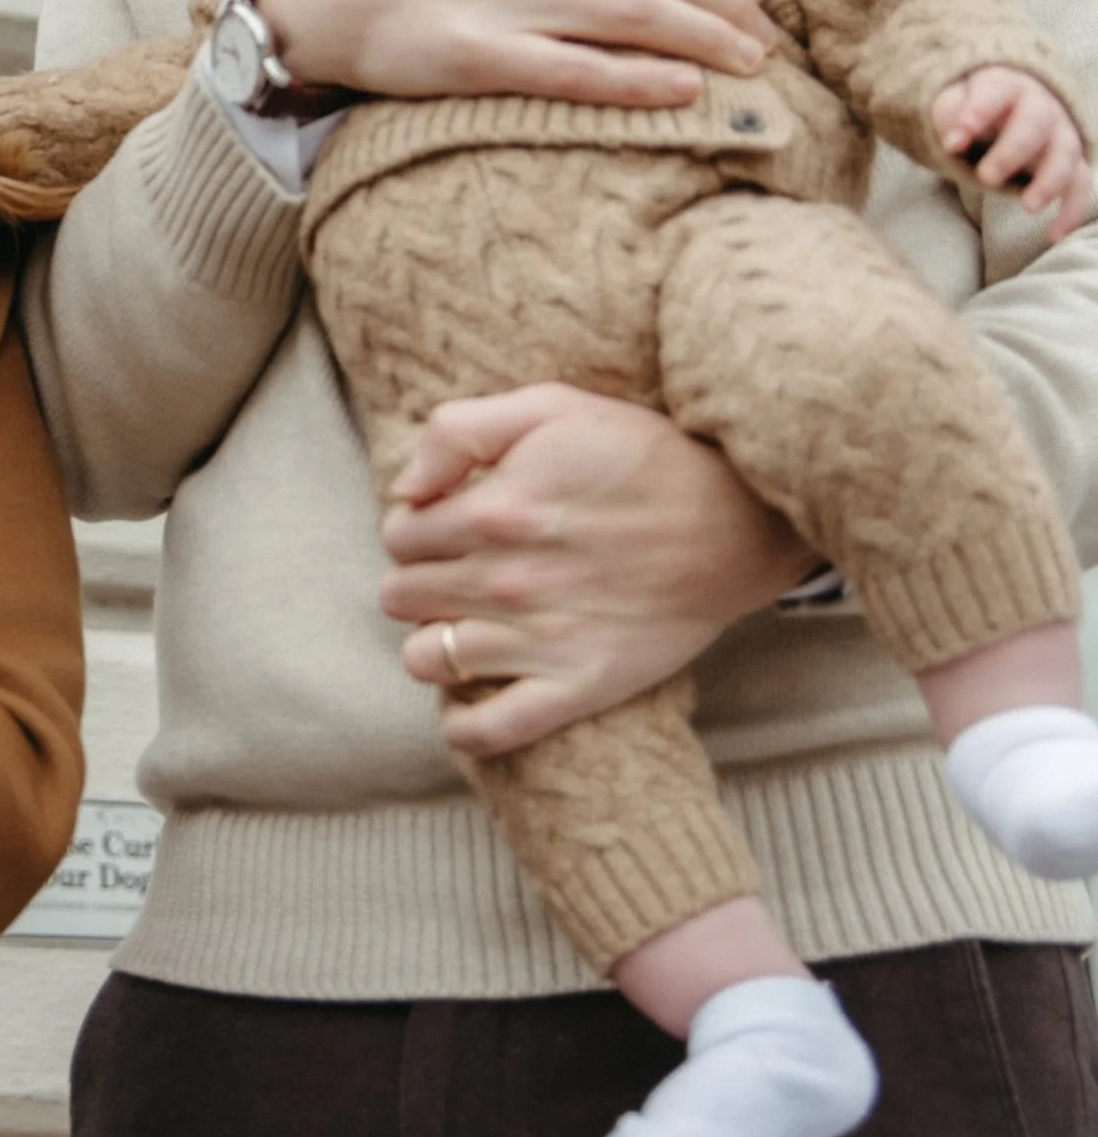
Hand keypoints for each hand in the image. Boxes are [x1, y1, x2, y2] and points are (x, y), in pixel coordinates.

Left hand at [378, 384, 812, 755]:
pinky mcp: (577, 686)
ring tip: (467, 624)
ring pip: (425, 659)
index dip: (414, 527)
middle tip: (460, 571)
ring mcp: (539, 640)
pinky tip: (470, 695)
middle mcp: (504, 581)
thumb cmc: (644, 457)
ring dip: (434, 641)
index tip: (445, 526)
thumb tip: (405, 488)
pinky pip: (485, 730)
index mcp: (491, 510)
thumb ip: (459, 430)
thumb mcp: (551, 406)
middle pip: (400, 596)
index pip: (398, 534)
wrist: (739, 522)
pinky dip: (462, 723)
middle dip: (420, 579)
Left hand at [934, 68, 1090, 239]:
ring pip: (1066, 153)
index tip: (957, 137)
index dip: (979, 111)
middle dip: (1012, 150)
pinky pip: (1079, 185)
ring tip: (1028, 207)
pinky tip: (1054, 235)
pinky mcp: (1070, 163)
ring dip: (1050, 181)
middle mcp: (1041, 107)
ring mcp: (1060, 134)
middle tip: (986, 177)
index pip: (997, 92)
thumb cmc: (977, 109)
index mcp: (1007, 87)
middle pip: (1036, 122)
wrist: (1009, 108)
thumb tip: (954, 142)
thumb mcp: (956, 104)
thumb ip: (952, 117)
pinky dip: (1071, 210)